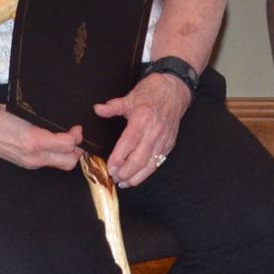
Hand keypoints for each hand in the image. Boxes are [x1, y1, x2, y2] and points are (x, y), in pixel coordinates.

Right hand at [0, 99, 84, 171]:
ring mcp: (30, 162)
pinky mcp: (26, 163)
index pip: (68, 145)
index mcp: (35, 141)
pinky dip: (56, 155)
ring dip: (68, 154)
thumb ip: (47, 124)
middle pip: (69, 162)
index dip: (77, 136)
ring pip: (60, 164)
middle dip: (78, 150)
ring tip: (68, 139)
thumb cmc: (0, 117)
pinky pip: (48, 162)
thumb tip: (67, 130)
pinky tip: (55, 144)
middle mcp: (34, 156)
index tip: (77, 127)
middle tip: (77, 136)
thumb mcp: (26, 115)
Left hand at [96, 71, 193, 188]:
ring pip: (150, 164)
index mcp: (142, 119)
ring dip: (136, 176)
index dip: (118, 158)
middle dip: (125, 172)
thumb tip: (98, 109)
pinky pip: (158, 162)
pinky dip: (147, 172)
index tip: (110, 167)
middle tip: (114, 177)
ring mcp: (163, 140)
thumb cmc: (152, 93)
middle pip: (139, 158)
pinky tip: (137, 177)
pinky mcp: (169, 144)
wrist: (175, 90)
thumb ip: (113, 106)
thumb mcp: (130, 96)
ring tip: (124, 182)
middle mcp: (154, 132)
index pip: (128, 143)